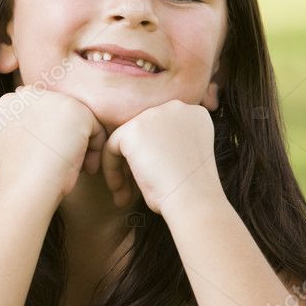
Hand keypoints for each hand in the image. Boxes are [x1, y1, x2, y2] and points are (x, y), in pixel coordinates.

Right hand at [0, 86, 106, 200]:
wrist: (27, 184)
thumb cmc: (20, 173)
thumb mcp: (9, 144)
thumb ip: (18, 125)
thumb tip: (30, 119)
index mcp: (9, 102)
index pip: (37, 116)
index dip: (45, 141)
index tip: (45, 161)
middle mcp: (29, 94)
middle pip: (59, 116)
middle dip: (65, 140)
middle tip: (64, 167)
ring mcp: (53, 98)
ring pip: (78, 121)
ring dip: (80, 145)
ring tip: (76, 169)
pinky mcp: (76, 108)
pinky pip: (95, 128)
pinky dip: (94, 150)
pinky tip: (84, 167)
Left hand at [100, 99, 223, 215]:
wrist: (194, 198)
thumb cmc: (192, 191)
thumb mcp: (186, 159)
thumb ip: (168, 145)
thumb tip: (140, 150)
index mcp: (194, 114)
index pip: (162, 131)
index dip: (153, 157)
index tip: (153, 180)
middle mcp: (176, 108)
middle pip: (143, 133)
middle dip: (135, 162)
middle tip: (131, 191)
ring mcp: (154, 114)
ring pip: (125, 140)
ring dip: (122, 168)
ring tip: (124, 195)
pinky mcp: (134, 128)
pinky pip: (111, 147)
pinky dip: (112, 170)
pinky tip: (120, 191)